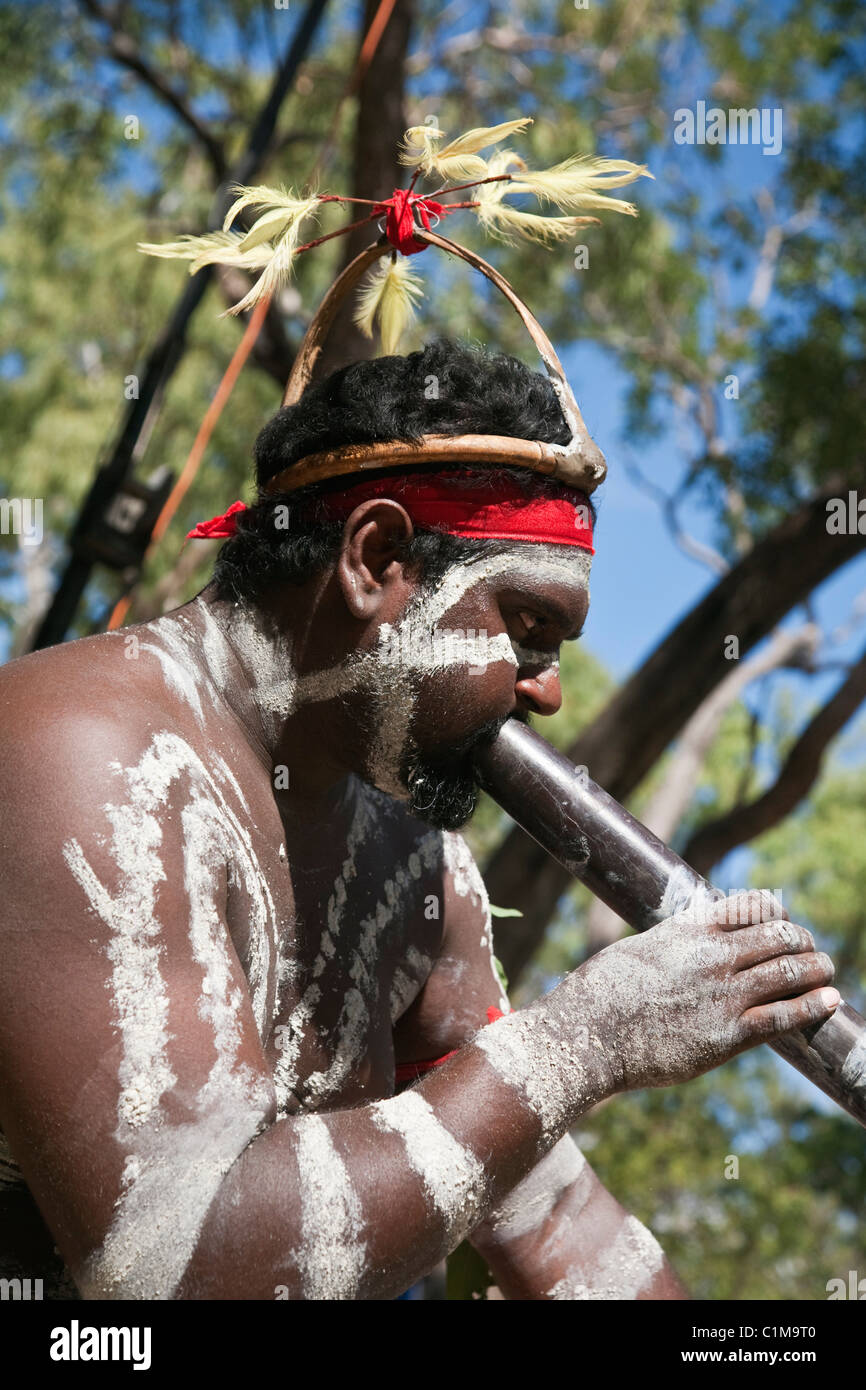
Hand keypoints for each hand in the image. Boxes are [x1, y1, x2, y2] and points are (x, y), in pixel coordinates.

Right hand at [561, 891, 839, 1092]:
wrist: (588, 1034)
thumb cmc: (602, 993)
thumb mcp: (639, 949)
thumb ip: (672, 944)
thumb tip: (684, 943)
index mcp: (691, 929)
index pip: (752, 907)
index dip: (776, 912)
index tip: (783, 921)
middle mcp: (714, 955)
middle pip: (780, 937)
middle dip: (802, 941)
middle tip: (811, 950)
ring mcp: (724, 995)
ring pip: (790, 971)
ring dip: (816, 968)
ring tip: (827, 971)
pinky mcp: (728, 1035)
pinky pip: (784, 1016)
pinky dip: (813, 1005)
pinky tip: (830, 1000)